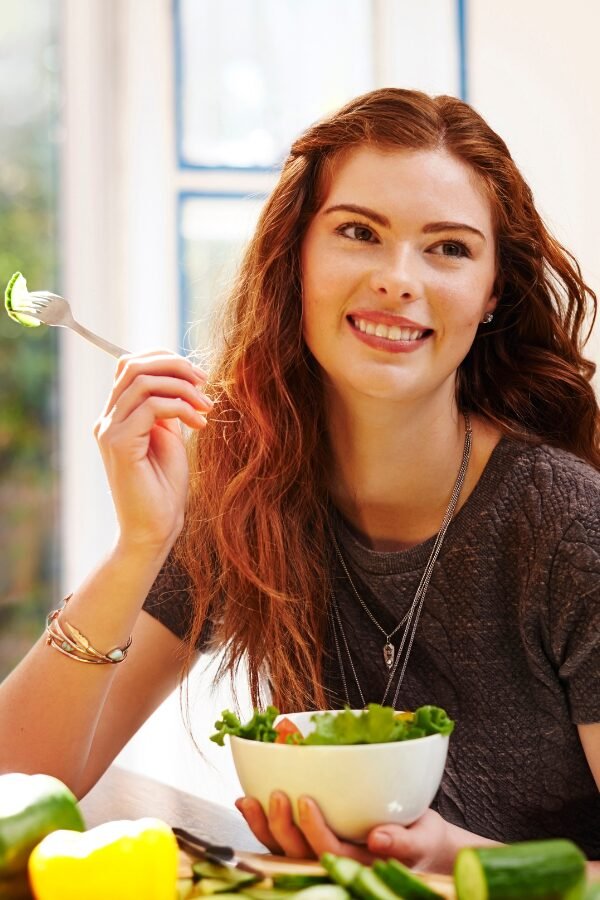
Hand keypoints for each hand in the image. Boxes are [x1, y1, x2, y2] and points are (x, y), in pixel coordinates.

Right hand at [94, 350, 212, 553]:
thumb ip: (167, 408)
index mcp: (117, 416)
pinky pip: (151, 406)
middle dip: (175, 366)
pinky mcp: (119, 443)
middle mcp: (107, 419)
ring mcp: (109, 430)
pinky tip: (199, 424)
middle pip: (134, 365)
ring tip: (206, 407)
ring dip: (182, 387)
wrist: (155, 528)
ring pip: (143, 381)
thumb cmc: (165, 488)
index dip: (164, 359)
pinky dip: (181, 407)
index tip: (198, 377)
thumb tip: (182, 378)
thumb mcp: (169, 437)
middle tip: (205, 383)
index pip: (130, 365)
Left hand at [236, 794, 454, 870]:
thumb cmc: (421, 840)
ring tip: (248, 801)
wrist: (419, 846)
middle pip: (300, 855)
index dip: (314, 830)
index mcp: (362, 866)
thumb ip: (404, 842)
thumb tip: (379, 839)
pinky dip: (262, 824)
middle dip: (282, 827)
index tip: (306, 800)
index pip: (330, 853)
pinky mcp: (309, 846)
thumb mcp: (423, 839)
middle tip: (277, 794)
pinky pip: (281, 842)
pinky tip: (247, 801)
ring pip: (284, 851)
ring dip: (263, 828)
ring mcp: (319, 857)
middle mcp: (335, 866)